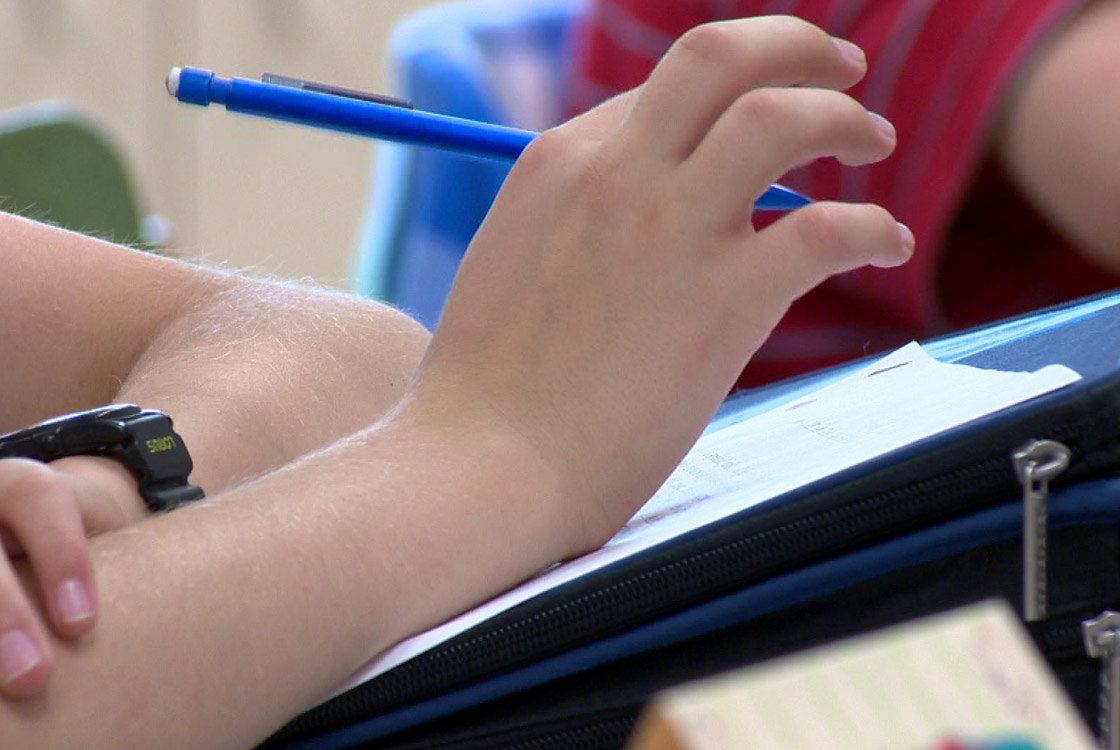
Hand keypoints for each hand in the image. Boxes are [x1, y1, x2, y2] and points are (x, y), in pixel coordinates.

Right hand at [0, 456, 140, 697]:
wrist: (43, 542)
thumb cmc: (83, 545)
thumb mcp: (101, 536)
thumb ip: (122, 558)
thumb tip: (168, 615)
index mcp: (21, 483)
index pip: (36, 496)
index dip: (60, 556)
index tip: (83, 625)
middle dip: (5, 614)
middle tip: (33, 680)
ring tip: (3, 694)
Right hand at [409, 17, 913, 556]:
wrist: (483, 467)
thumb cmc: (486, 392)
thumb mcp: (509, 266)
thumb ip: (566, 222)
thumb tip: (620, 219)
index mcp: (559, 163)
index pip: (662, 95)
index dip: (718, 103)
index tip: (749, 130)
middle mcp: (616, 174)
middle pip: (720, 56)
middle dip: (795, 44)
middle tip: (844, 69)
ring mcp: (670, 231)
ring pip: (780, 117)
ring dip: (842, 117)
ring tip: (873, 138)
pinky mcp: (722, 301)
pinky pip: (824, 230)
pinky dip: (872, 227)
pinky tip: (886, 242)